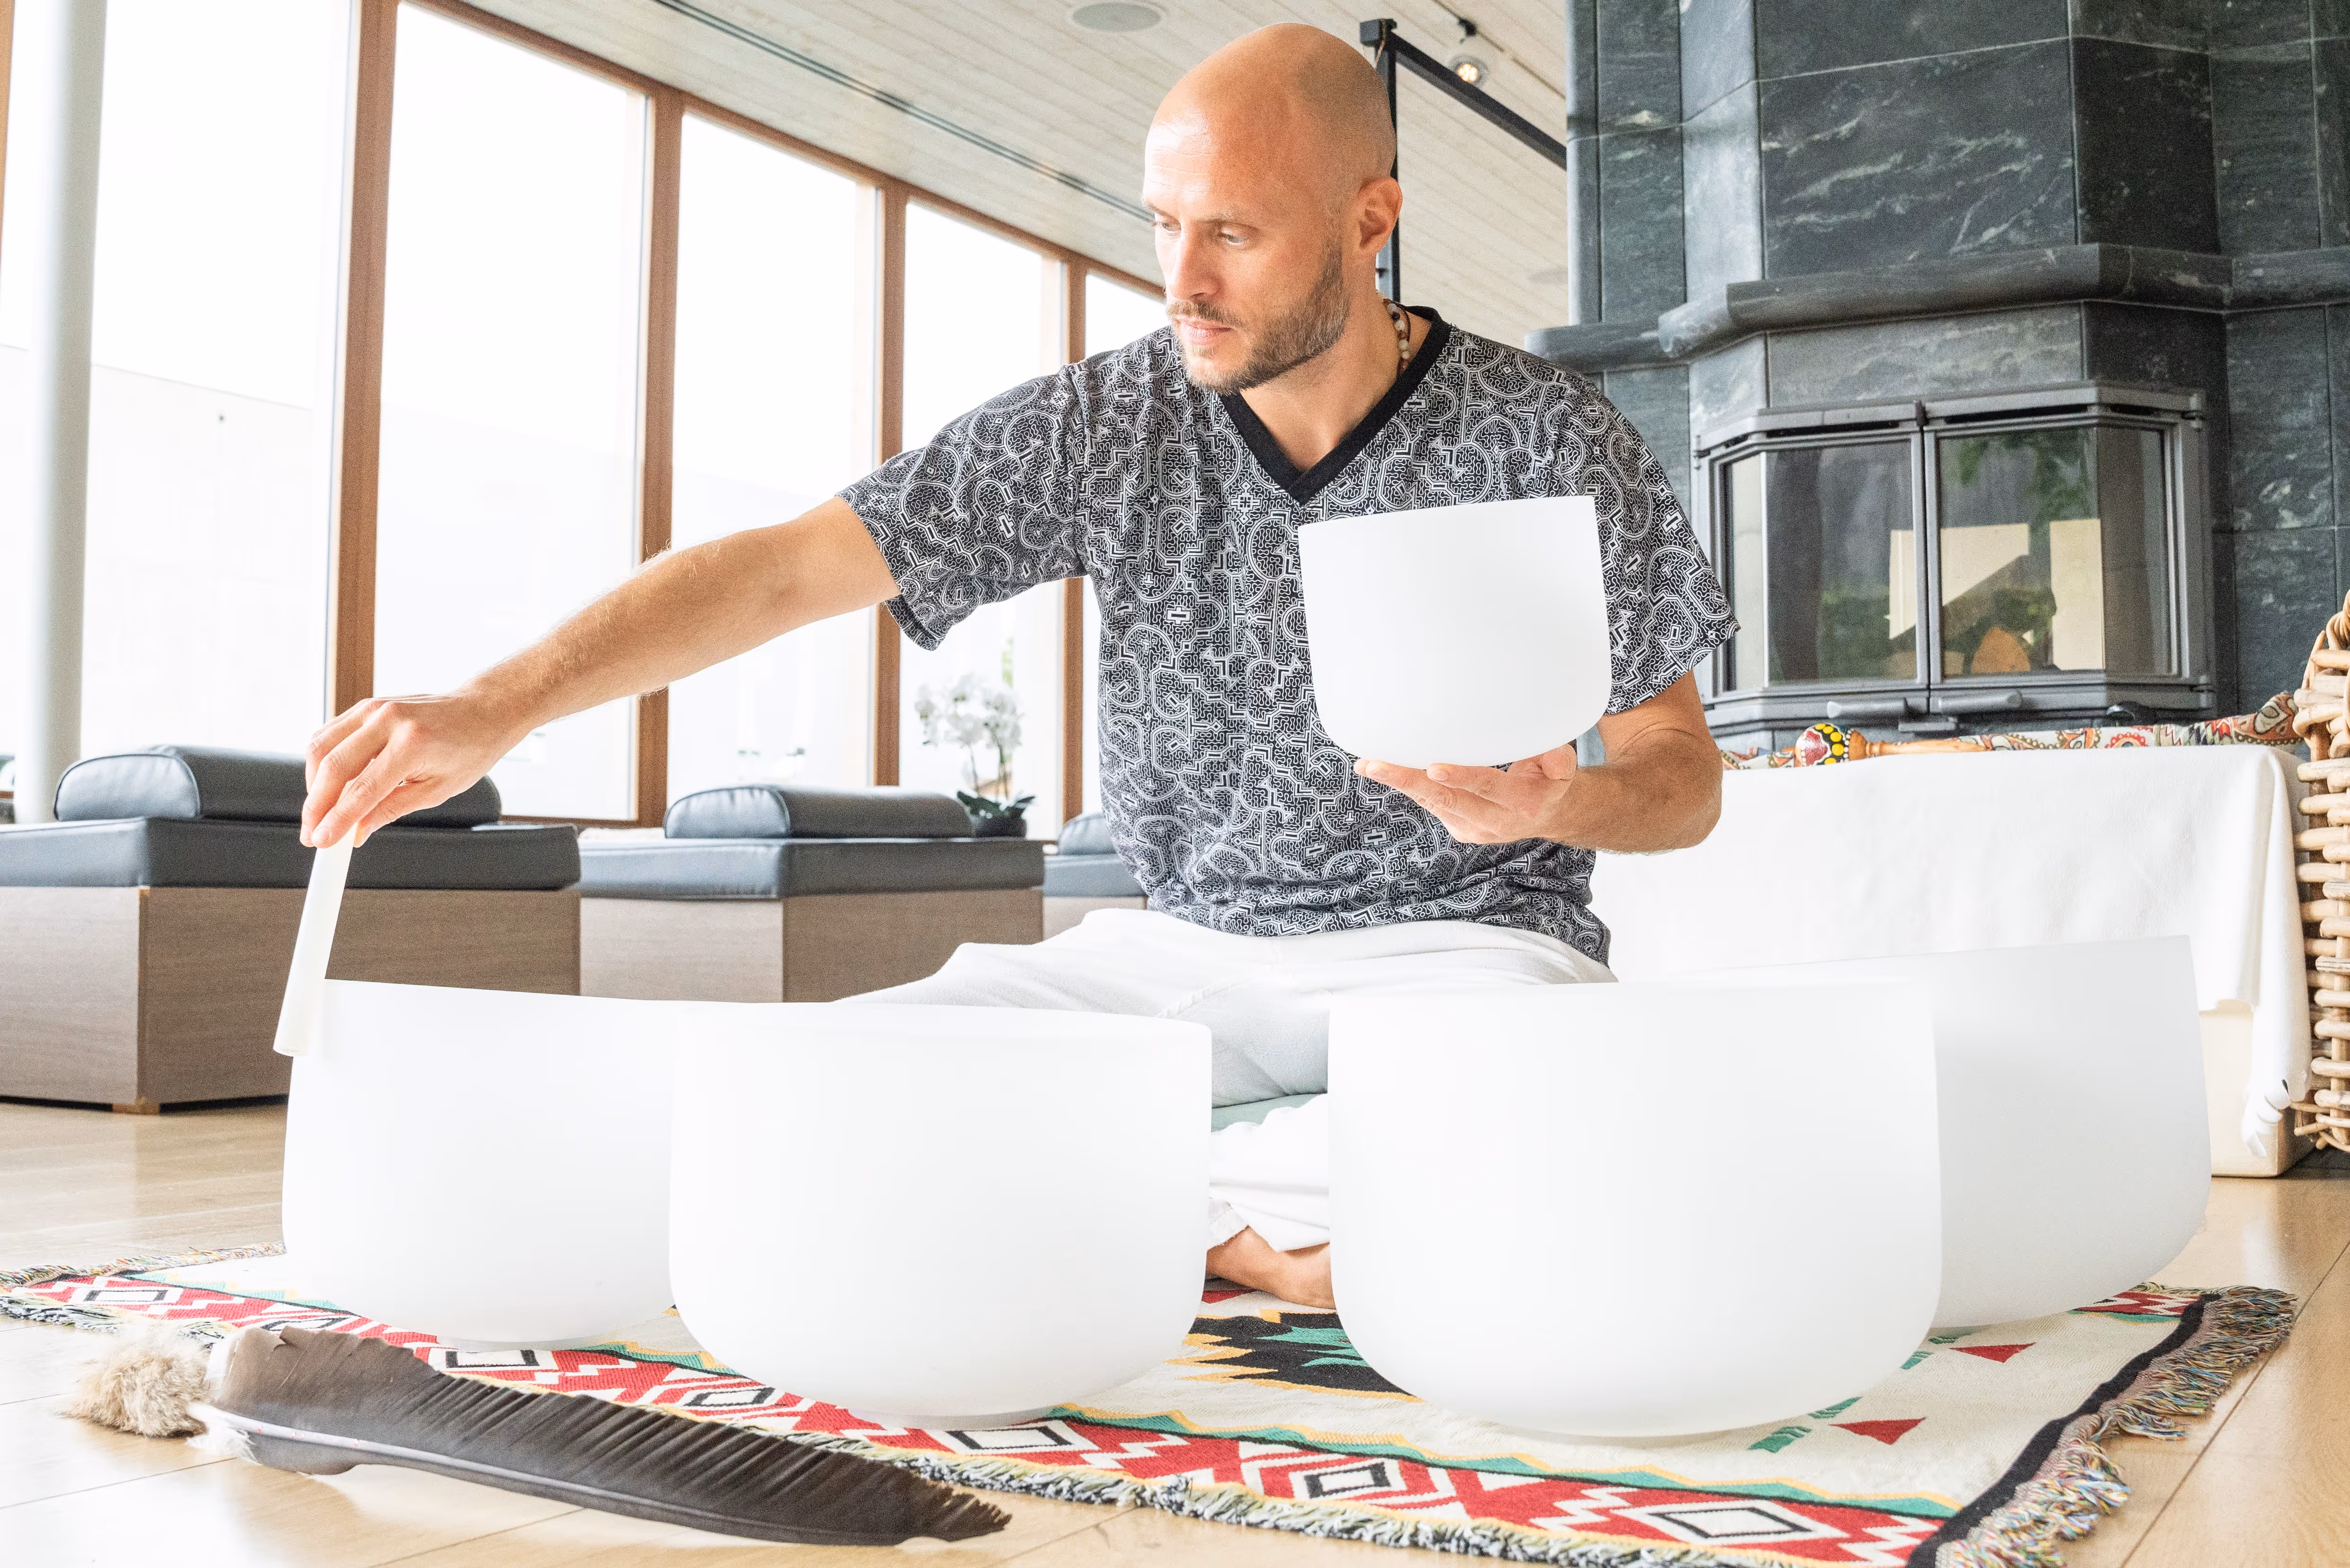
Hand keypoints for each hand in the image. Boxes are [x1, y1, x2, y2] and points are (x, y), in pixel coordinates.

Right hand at [301, 689, 531, 847]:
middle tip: (311, 834)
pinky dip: (322, 762)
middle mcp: (387, 719)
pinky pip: (329, 734)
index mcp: (411, 743)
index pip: (361, 790)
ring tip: (319, 814)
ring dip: (313, 784)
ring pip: (321, 746)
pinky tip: (327, 786)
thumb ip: (391, 810)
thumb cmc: (470, 750)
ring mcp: (373, 707)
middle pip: (332, 766)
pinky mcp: (366, 705)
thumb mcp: (437, 790)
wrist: (484, 711)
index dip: (336, 820)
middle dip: (315, 806)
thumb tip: (356, 832)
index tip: (320, 842)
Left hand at [1353, 743, 1580, 844]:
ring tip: (1368, 764)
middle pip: (1445, 799)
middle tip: (1376, 765)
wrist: (1547, 815)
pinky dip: (1408, 786)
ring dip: (1398, 783)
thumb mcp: (1562, 769)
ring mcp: (1472, 828)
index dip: (1462, 778)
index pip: (1486, 788)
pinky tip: (1384, 769)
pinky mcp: (1459, 827)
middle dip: (1408, 781)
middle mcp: (1493, 821)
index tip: (1433, 768)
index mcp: (1521, 803)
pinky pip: (1430, 803)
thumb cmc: (1550, 780)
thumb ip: (1557, 759)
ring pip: (1431, 802)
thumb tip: (1552, 751)